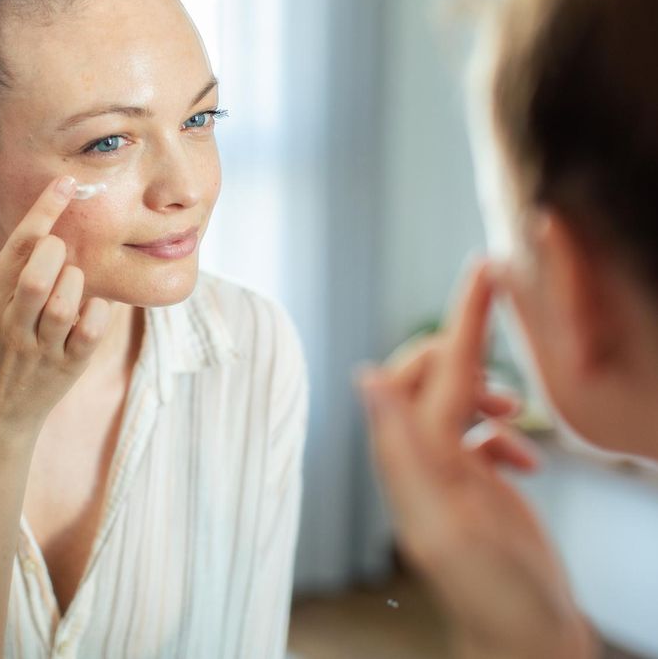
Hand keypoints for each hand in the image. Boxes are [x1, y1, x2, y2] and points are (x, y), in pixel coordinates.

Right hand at [0, 176, 111, 441]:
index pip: (17, 250)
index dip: (43, 211)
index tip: (65, 184)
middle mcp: (13, 328)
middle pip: (40, 273)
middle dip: (55, 248)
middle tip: (57, 249)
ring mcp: (43, 349)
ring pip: (67, 302)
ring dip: (75, 280)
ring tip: (67, 280)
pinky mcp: (70, 367)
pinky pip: (93, 331)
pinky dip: (98, 311)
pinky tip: (88, 306)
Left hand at [359, 262, 597, 658]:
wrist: (527, 640)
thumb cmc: (496, 593)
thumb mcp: (448, 522)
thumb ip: (405, 450)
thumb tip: (365, 379)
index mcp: (411, 460)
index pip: (425, 371)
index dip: (458, 321)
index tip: (484, 271)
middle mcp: (418, 461)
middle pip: (429, 377)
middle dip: (465, 358)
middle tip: (506, 370)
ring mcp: (444, 473)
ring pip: (452, 400)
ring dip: (485, 394)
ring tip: (516, 417)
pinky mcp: (469, 487)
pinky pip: (476, 436)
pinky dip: (500, 434)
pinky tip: (522, 458)